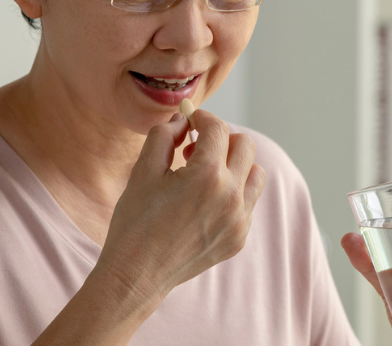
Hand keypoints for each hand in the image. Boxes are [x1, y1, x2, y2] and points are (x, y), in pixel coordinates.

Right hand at [94, 109, 266, 305]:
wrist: (137, 273)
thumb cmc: (136, 221)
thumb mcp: (143, 170)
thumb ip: (164, 136)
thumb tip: (182, 121)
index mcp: (206, 175)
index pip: (217, 129)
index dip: (202, 118)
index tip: (191, 120)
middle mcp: (231, 196)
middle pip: (245, 145)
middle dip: (221, 139)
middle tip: (195, 148)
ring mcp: (239, 220)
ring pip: (255, 173)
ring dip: (234, 165)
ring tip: (204, 174)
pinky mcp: (239, 238)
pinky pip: (248, 202)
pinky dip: (233, 193)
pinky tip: (204, 203)